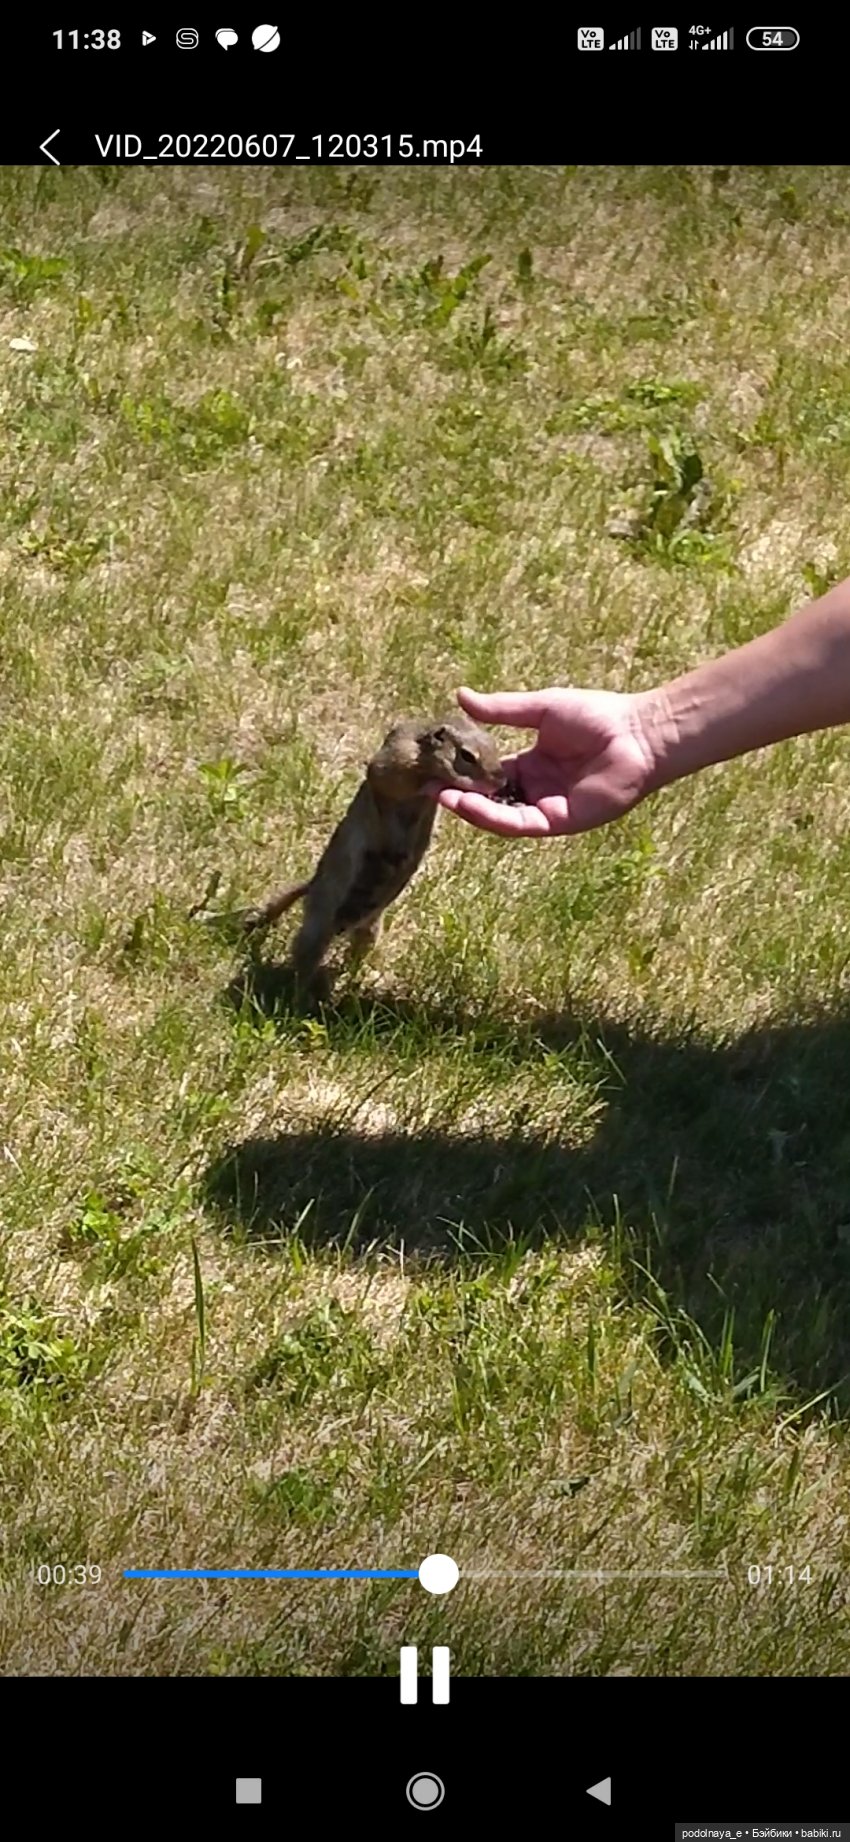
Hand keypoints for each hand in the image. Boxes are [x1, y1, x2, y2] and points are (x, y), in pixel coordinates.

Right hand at [434, 685, 663, 836]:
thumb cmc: (597, 716)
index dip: (463, 772)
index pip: (490, 774)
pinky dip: (494, 817)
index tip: (434, 766)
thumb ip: (501, 710)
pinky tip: (472, 805)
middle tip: (428, 786)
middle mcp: (537, 789)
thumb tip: (461, 697)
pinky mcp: (560, 821)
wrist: (638, 734)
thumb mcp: (540, 709)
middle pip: (491, 798)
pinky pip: (521, 823)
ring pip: (501, 815)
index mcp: (532, 763)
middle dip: (460, 795)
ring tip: (444, 797)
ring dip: (472, 809)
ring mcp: (548, 807)